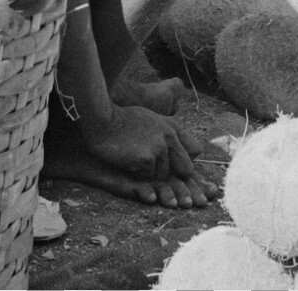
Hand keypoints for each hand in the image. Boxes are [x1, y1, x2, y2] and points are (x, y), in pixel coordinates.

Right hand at [85, 103, 201, 186]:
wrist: (101, 120)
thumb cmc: (123, 121)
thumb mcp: (152, 119)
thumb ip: (170, 132)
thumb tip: (192, 148)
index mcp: (172, 127)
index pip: (195, 150)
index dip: (187, 163)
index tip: (181, 170)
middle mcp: (169, 136)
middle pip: (186, 169)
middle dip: (175, 175)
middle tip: (161, 174)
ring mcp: (159, 147)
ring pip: (164, 176)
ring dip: (151, 175)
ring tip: (136, 161)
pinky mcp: (147, 158)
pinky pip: (148, 178)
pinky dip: (139, 176)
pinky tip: (128, 163)